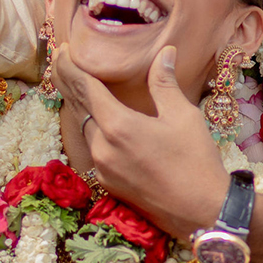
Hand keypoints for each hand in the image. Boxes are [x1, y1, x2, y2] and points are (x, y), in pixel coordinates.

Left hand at [52, 44, 229, 240]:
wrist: (202, 212)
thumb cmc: (196, 161)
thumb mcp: (183, 116)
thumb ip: (164, 83)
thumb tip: (164, 53)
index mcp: (118, 126)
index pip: (84, 88)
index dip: (71, 67)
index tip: (63, 50)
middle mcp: (102, 147)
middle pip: (77, 106)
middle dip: (67, 81)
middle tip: (60, 59)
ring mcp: (102, 168)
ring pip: (83, 127)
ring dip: (77, 104)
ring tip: (74, 83)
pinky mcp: (108, 183)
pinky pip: (91, 146)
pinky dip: (89, 126)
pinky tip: (94, 119)